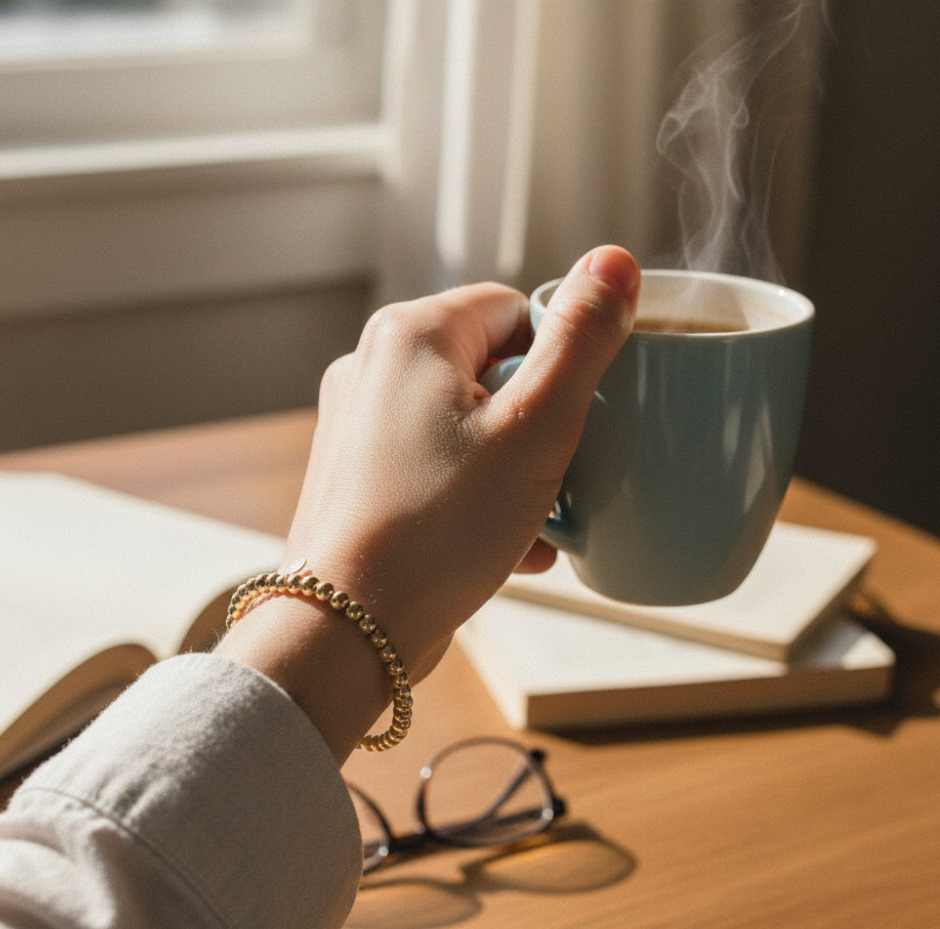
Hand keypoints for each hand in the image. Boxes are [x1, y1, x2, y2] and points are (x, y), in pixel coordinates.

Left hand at [283, 245, 640, 680]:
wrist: (351, 628)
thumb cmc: (440, 528)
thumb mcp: (536, 427)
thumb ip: (581, 341)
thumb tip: (614, 262)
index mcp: (412, 335)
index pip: (515, 311)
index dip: (559, 362)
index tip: (573, 419)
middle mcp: (373, 368)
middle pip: (491, 369)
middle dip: (539, 424)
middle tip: (560, 475)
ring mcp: (360, 425)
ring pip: (468, 425)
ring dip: (515, 468)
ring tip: (537, 520)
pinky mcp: (359, 477)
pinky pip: (437, 466)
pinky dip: (476, 495)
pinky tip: (507, 545)